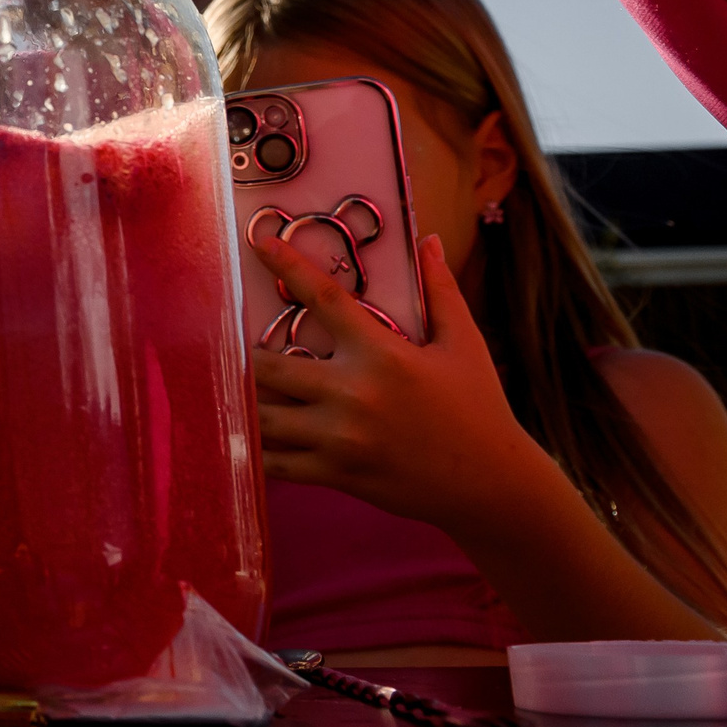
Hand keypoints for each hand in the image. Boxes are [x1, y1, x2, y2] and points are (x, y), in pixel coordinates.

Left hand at [250, 228, 553, 532]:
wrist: (492, 486)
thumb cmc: (478, 408)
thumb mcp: (464, 345)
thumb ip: (441, 291)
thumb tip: (428, 241)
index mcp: (384, 355)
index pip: (325, 298)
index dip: (287, 266)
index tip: (257, 241)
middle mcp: (354, 394)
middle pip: (269, 366)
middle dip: (246, 355)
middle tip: (235, 345)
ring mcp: (340, 439)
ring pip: (263, 416)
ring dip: (245, 400)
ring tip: (236, 388)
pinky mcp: (335, 474)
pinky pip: (275, 462)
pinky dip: (254, 448)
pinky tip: (248, 435)